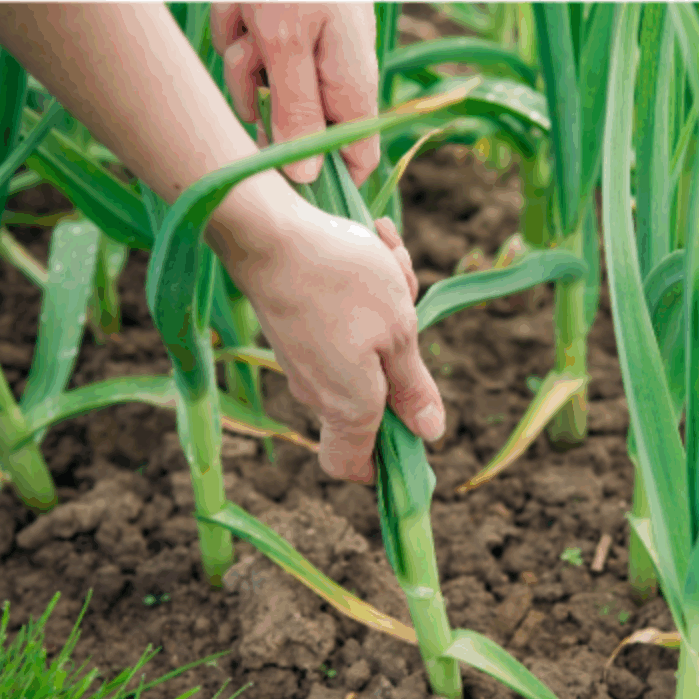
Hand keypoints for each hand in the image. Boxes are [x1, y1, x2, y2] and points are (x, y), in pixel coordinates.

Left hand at [211, 3, 379, 185]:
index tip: (281, 181)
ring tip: (246, 15)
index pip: (358, 158)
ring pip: (263, 83)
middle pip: (296, 123)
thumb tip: (307, 176)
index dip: (326, 178)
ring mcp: (314, 49)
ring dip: (242, 56)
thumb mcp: (285, 40)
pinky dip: (238, 25)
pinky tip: (241, 4)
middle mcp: (338, 72)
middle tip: (251, 69)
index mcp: (352, 84)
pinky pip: (251, 48)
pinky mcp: (288, 26)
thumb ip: (296, 109)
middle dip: (262, 101)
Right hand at [225, 200, 440, 483]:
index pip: (352, 467)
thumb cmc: (342, 282)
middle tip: (412, 305)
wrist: (268, 232)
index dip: (382, 464)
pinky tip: (374, 241)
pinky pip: (343, 319)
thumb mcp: (399, 333)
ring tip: (391, 258)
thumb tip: (429, 433)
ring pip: (364, 345)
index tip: (412, 435)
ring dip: (390, 304)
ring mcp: (302, 359)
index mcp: (348, 407)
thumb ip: (413, 387)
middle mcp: (318, 392)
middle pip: (373, 395)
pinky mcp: (294, 327)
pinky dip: (365, 285)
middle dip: (404, 352)